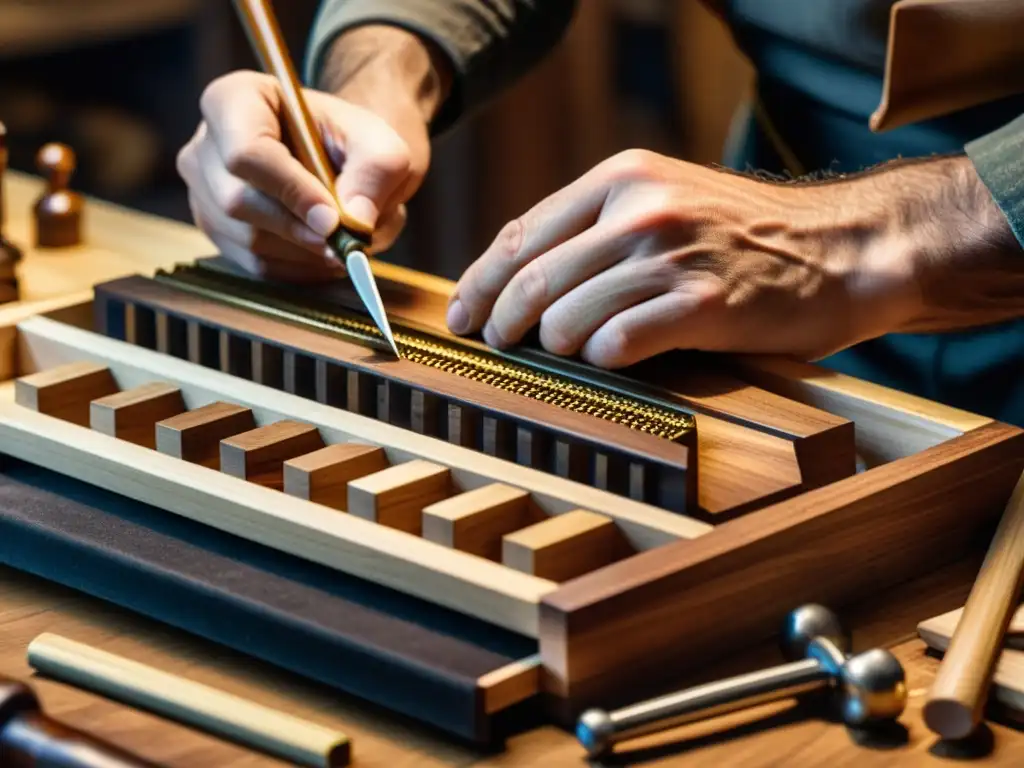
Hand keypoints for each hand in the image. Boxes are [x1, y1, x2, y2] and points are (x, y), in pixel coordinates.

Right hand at [176, 70, 427, 280]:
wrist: (343, 161)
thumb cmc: (355, 143)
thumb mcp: (381, 145)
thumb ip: (376, 173)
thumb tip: (355, 221)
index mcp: (235, 101)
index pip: (246, 151)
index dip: (290, 190)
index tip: (333, 218)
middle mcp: (205, 147)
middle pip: (239, 202)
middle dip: (301, 229)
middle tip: (349, 241)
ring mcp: (205, 194)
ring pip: (249, 240)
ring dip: (308, 251)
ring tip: (347, 238)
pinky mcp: (220, 235)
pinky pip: (256, 265)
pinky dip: (301, 268)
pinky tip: (328, 253)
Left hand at [446, 149, 925, 366]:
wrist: (844, 248)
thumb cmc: (747, 236)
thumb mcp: (667, 200)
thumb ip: (597, 226)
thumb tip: (519, 272)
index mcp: (622, 177)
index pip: (521, 234)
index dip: (479, 281)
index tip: (462, 313)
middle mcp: (639, 209)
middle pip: (531, 279)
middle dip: (500, 322)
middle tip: (494, 346)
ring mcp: (670, 255)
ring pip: (565, 317)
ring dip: (552, 347)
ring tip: (563, 355)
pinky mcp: (703, 303)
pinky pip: (616, 343)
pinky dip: (601, 360)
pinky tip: (609, 360)